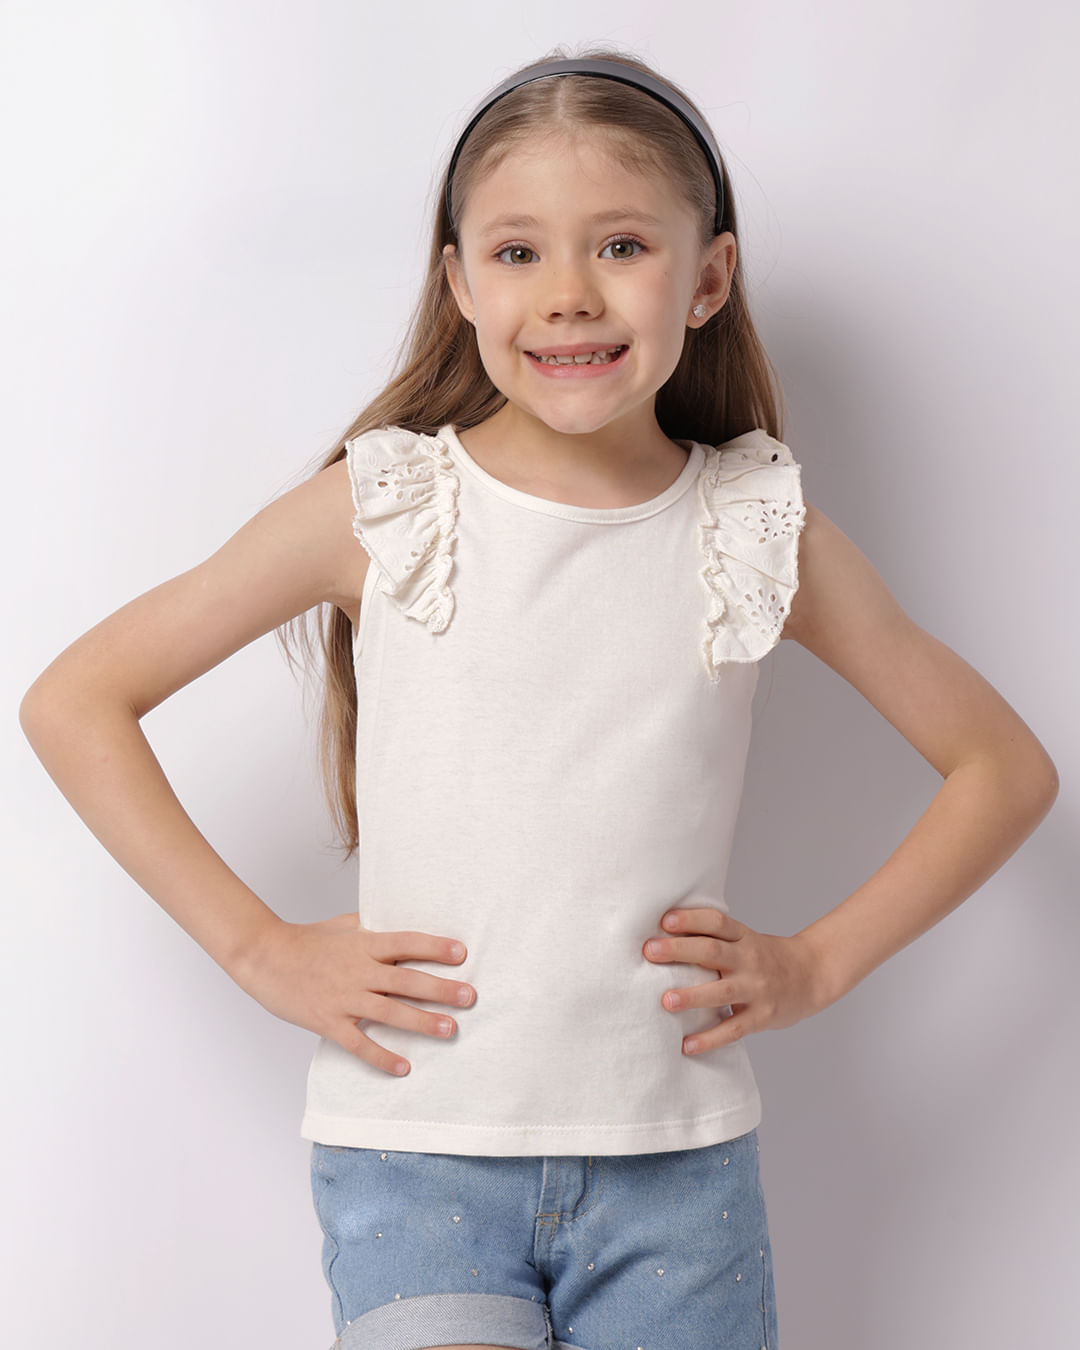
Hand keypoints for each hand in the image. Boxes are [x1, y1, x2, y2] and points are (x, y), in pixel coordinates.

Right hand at [233, 912, 475, 1076]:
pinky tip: (404, 1067)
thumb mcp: (343, 924)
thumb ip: (372, 925)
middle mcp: (358, 970)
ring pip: (390, 1012)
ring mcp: (344, 998)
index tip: (462, 953)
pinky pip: (359, 1043)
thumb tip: (399, 919)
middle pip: (406, 980)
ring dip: (422, 1022)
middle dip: (441, 989)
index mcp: (364, 943)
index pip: (407, 942)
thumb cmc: (306, 939)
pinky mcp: (328, 1022)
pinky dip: (381, 1057)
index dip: (435, 947)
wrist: (264, 956)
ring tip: (450, 1029)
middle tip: (470, 997)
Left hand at [643, 906, 824, 1055]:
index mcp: (743, 936)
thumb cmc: (765, 957)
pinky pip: (733, 1029)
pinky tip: (687, 1045)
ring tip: (666, 1001)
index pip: (716, 921)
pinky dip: (710, 1039)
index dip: (691, 919)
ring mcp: (757, 988)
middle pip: (712, 950)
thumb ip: (714, 938)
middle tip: (649, 951)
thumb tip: (663, 937)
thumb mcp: (745, 939)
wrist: (812, 975)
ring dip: (692, 996)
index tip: (664, 920)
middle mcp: (749, 959)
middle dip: (679, 950)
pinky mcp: (762, 1016)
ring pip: (721, 991)